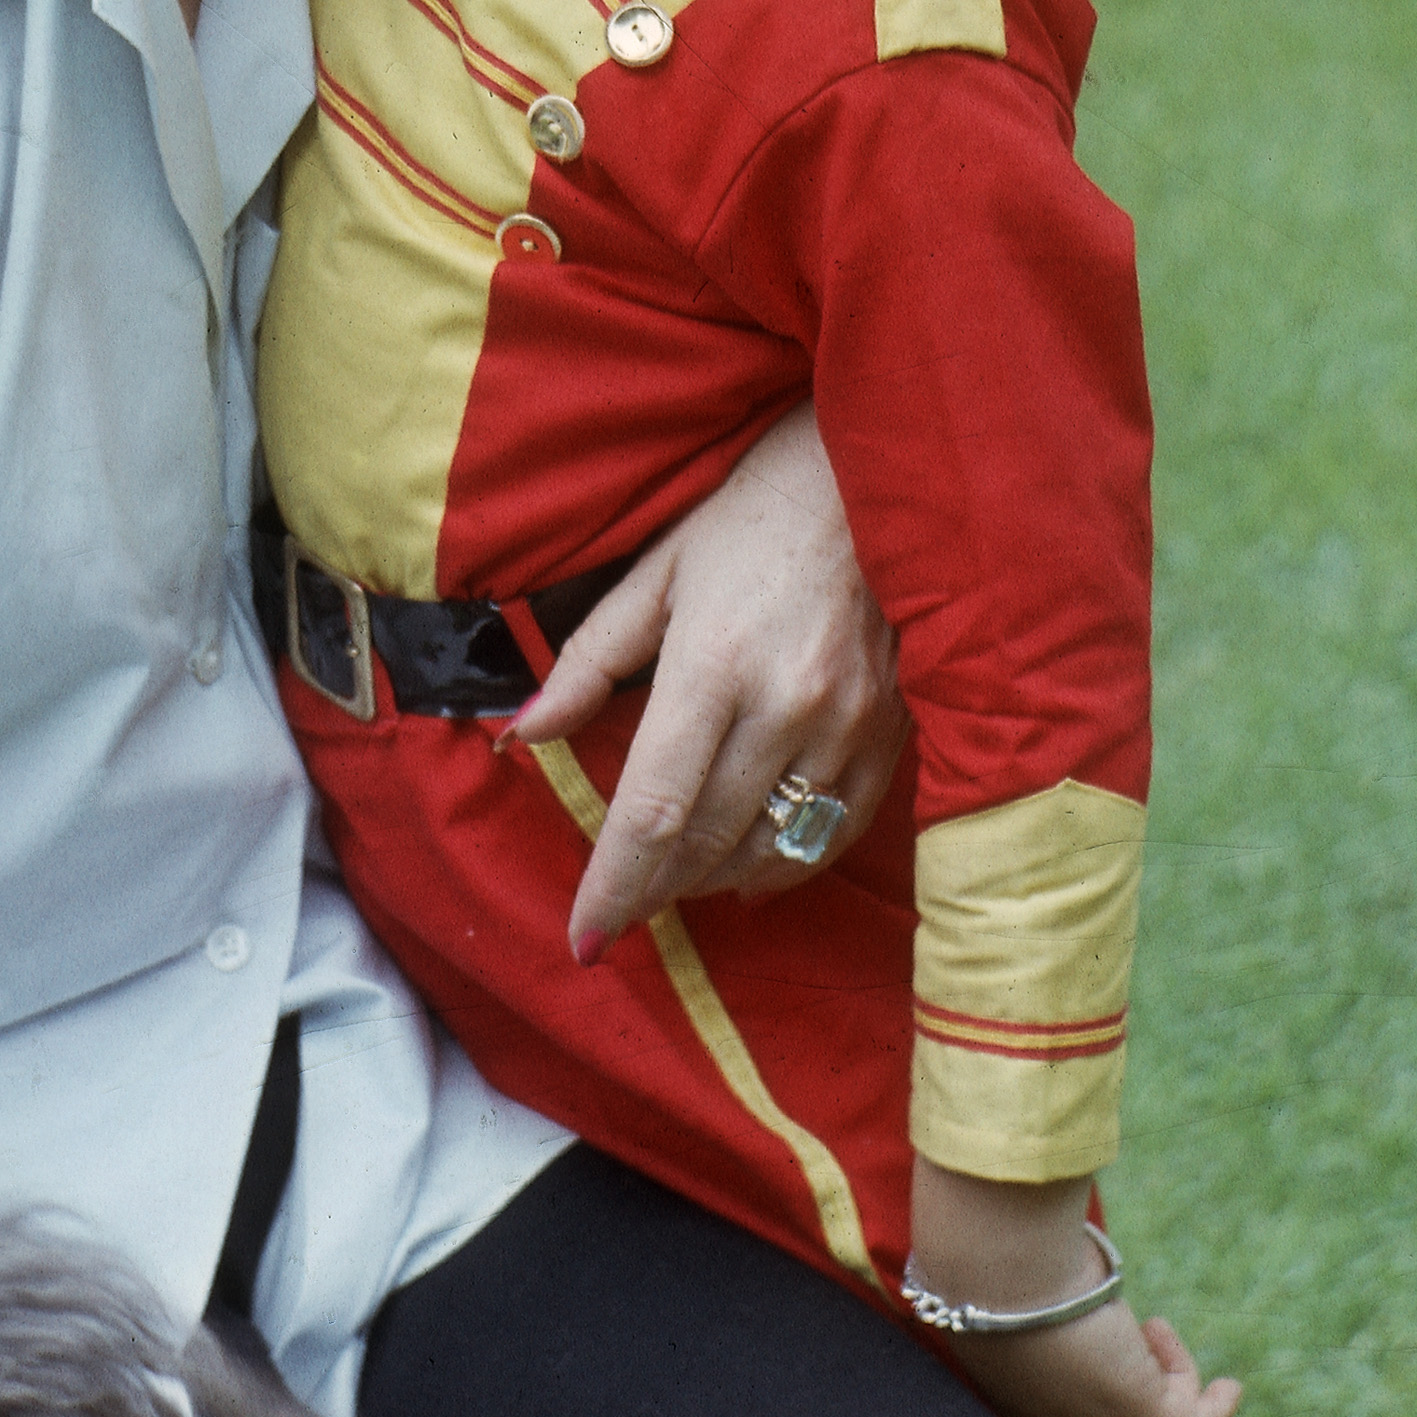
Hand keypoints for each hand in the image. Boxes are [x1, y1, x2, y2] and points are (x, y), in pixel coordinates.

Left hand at [508, 402, 902, 959]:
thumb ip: (590, 662)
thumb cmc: (752, 513)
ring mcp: (850, 724)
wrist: (879, 476)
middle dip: (654, 891)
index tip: (584, 941)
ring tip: (672, 881)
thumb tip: (523, 737)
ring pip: (772, 848)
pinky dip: (785, 864)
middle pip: (708, 842)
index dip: (615, 886)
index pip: (654, 809)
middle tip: (617, 911)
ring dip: (712, 881)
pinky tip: (749, 870)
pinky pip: (834, 831)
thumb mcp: (657, 570)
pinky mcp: (894, 731)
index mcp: (714, 662)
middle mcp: (786, 704)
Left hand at [931, 1298, 1240, 1416]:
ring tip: (1154, 1328)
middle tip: (1145, 1360)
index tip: (1124, 1398)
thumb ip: (1032, 1348)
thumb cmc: (994, 1292)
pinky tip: (1228, 1388)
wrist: (1001, 1283)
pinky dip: (1218, 1406)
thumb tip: (1049, 1315)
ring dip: (1174, 1381)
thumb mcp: (1010, 1332)